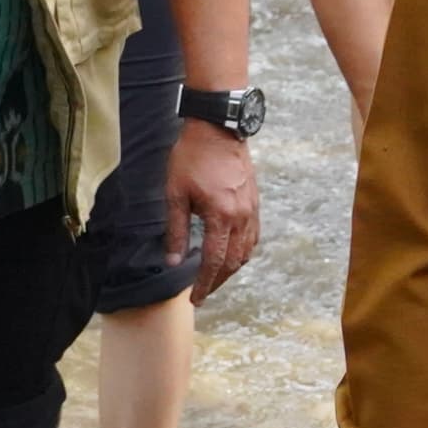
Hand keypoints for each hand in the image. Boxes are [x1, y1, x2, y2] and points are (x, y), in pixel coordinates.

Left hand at [167, 121, 259, 299]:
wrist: (218, 128)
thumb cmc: (192, 158)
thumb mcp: (175, 194)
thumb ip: (176, 230)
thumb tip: (173, 261)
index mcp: (221, 216)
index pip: (213, 261)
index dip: (204, 283)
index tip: (196, 299)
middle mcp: (241, 217)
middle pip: (233, 261)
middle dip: (217, 281)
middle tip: (203, 293)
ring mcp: (251, 209)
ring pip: (247, 251)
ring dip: (232, 269)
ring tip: (215, 277)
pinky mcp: (254, 201)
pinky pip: (253, 236)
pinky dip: (243, 251)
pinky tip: (233, 254)